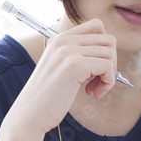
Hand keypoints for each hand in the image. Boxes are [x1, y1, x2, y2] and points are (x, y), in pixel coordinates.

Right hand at [3, 20, 117, 135]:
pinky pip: (108, 66)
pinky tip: (94, 93)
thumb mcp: (60, 68)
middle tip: (99, 82)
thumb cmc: (47, 97)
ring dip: (109, 74)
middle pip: (108, 40)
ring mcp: (68, 52)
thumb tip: (108, 54)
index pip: (97, 26)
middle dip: (111, 62)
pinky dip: (108, 82)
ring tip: (95, 89)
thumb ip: (78, 56)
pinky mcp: (74, 66)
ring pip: (110, 53)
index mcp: (60, 39)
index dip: (105, 48)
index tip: (98, 68)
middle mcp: (63, 41)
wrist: (29, 115)